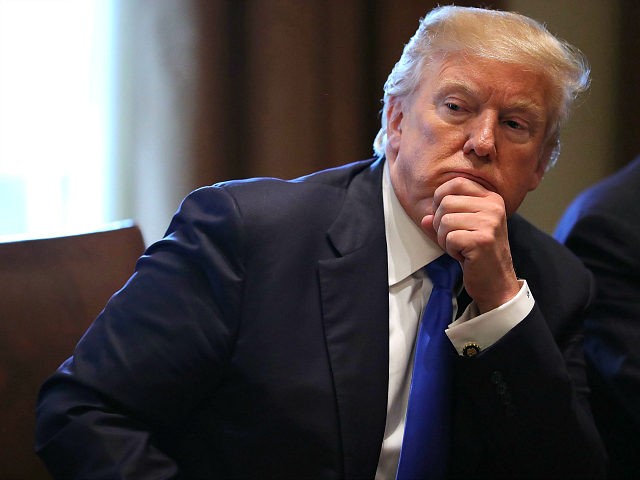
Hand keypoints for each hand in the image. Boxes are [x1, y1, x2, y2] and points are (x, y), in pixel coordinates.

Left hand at [421, 177, 519, 312]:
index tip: (446, 217)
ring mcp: (490, 223)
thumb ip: (442, 219)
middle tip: (454, 238)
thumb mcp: (462, 229)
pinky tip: (464, 255)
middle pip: (445, 202)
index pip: (457, 183)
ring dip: (445, 239)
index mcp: (491, 199)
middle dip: (441, 224)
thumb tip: (425, 218)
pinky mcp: (482, 240)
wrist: (496, 282)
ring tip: (460, 247)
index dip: (441, 199)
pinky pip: (449, 238)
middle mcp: (493, 207)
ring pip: (444, 221)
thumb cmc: (478, 253)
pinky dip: (450, 249)